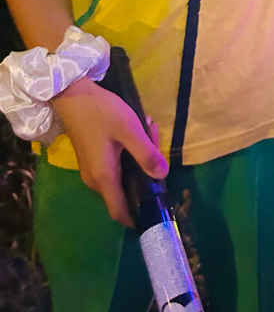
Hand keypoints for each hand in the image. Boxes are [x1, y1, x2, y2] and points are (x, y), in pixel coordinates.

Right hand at [52, 77, 168, 226]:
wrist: (71, 95)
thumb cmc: (101, 112)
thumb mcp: (129, 129)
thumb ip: (146, 153)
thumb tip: (163, 175)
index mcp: (104, 178)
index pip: (119, 212)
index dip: (137, 216)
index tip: (156, 208)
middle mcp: (95, 180)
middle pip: (126, 190)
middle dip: (146, 172)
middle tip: (156, 142)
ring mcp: (92, 169)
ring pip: (123, 174)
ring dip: (139, 157)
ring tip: (150, 129)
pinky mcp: (92, 158)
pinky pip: (115, 164)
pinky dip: (129, 152)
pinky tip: (139, 130)